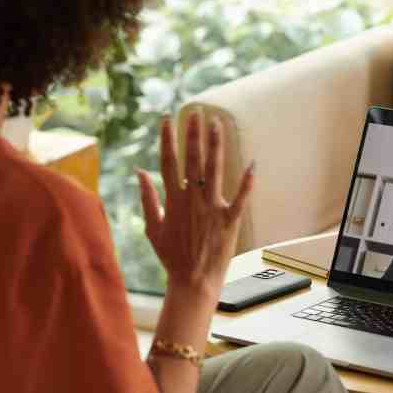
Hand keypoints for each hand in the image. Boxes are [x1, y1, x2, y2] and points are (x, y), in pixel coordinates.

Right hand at [136, 111, 253, 301]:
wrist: (192, 282)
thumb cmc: (172, 257)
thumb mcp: (152, 227)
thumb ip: (147, 198)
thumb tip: (139, 171)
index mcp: (173, 200)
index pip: (168, 162)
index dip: (167, 139)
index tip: (167, 119)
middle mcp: (192, 200)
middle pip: (192, 159)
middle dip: (193, 133)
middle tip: (196, 111)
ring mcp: (212, 209)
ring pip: (214, 170)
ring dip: (215, 146)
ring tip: (217, 124)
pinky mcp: (229, 220)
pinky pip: (240, 198)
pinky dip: (248, 182)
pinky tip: (253, 163)